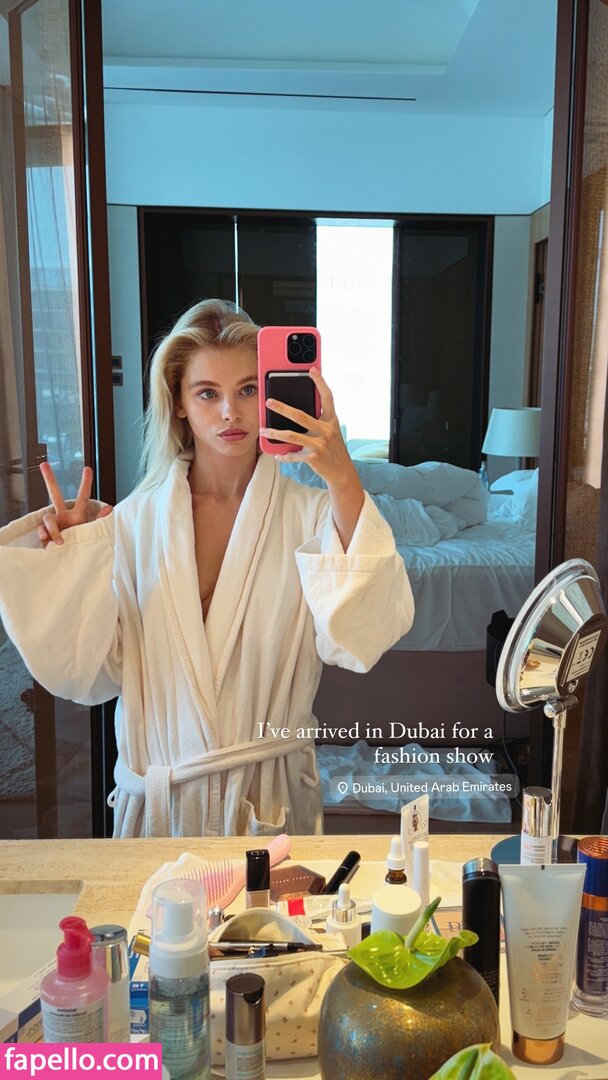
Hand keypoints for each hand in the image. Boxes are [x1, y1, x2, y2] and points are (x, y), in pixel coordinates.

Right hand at [38, 463, 112, 546]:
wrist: (71, 562)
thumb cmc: (83, 546)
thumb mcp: (93, 534)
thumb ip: (100, 521)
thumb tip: (110, 507)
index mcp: (77, 514)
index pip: (82, 496)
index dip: (86, 483)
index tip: (87, 469)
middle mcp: (63, 515)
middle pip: (54, 493)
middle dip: (49, 479)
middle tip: (44, 464)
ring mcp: (53, 524)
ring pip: (47, 517)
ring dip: (53, 529)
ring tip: (60, 541)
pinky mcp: (44, 534)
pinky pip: (41, 530)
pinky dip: (45, 535)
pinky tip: (48, 541)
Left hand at [260, 368, 358, 488]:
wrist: (342, 471)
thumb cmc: (333, 448)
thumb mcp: (330, 431)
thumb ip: (318, 420)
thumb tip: (296, 410)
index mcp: (331, 420)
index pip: (327, 397)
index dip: (321, 382)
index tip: (312, 370)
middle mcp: (326, 430)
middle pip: (300, 416)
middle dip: (282, 408)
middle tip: (268, 402)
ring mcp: (320, 444)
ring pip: (292, 436)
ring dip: (275, 433)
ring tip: (263, 431)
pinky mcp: (314, 458)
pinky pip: (294, 455)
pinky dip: (283, 456)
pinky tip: (276, 455)